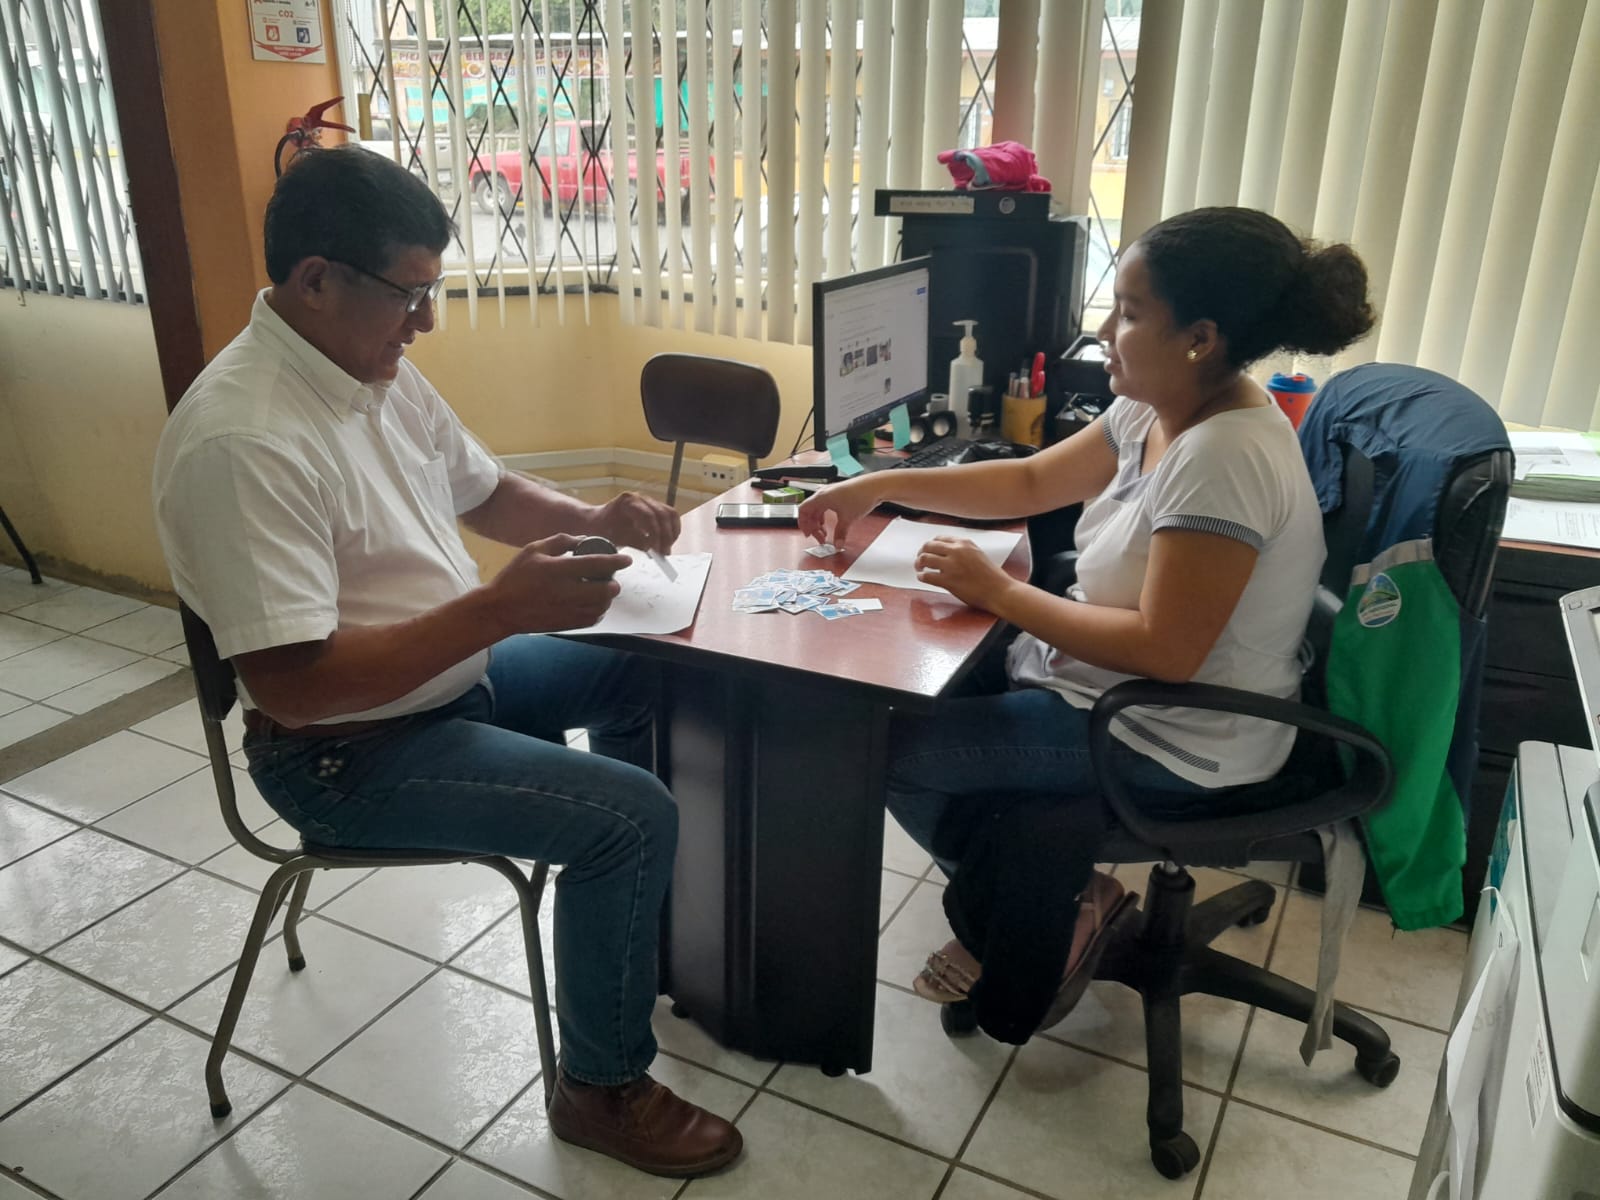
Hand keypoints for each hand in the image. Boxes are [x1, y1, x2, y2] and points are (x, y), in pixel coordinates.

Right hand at [485, 533, 630, 632]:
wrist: (501, 609)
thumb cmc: (516, 576)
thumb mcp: (534, 550)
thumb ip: (561, 541)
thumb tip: (585, 539)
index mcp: (558, 570)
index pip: (596, 564)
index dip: (616, 561)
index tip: (627, 560)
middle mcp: (566, 592)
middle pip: (604, 590)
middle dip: (613, 583)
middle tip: (611, 578)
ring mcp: (567, 611)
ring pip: (601, 607)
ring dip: (607, 598)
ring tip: (602, 591)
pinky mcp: (566, 624)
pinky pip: (592, 619)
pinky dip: (598, 611)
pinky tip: (593, 605)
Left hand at [596, 491, 680, 553]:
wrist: (597, 521)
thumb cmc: (603, 529)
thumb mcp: (617, 538)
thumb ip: (636, 542)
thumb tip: (654, 550)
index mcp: (628, 502)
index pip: (649, 516)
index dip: (655, 534)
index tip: (656, 550)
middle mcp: (640, 498)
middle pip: (663, 514)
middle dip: (666, 536)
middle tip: (664, 553)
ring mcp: (648, 501)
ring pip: (670, 514)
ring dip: (672, 532)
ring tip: (667, 549)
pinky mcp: (654, 507)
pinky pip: (670, 516)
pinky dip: (672, 529)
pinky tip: (668, 542)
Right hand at [797, 477, 879, 544]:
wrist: (874, 486)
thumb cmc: (860, 496)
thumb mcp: (848, 519)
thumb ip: (840, 533)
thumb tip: (837, 544)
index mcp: (821, 497)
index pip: (803, 510)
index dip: (803, 524)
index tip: (808, 534)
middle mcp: (823, 493)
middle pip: (809, 511)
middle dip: (813, 526)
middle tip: (820, 538)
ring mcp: (830, 493)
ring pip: (817, 509)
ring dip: (818, 522)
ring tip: (825, 532)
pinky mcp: (838, 494)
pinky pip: (824, 506)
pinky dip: (824, 516)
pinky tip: (830, 523)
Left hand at [914, 536, 1013, 610]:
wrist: (1000, 591)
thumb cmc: (992, 577)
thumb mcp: (978, 555)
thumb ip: (963, 552)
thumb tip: (947, 554)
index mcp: (965, 543)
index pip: (940, 538)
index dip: (931, 544)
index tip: (928, 550)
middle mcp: (957, 551)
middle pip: (929, 546)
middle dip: (921, 552)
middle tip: (920, 560)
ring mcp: (951, 565)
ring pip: (925, 558)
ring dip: (919, 563)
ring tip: (919, 568)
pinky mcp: (948, 580)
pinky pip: (927, 576)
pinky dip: (921, 576)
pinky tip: (922, 578)